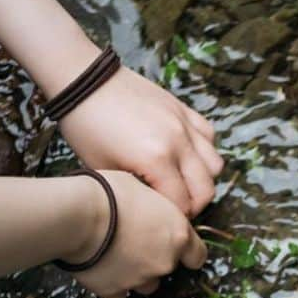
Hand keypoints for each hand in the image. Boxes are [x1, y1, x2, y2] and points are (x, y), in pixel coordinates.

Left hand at [59, 66, 223, 217]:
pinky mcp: (183, 108)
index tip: (163, 219)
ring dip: (203, 179)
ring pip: (215, 165)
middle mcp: (178, 142)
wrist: (81, 79)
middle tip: (177, 207)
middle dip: (194, 205)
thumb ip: (135, 191)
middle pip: (206, 189)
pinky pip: (209, 136)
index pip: (182, 204)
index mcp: (156, 159)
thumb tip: (153, 206)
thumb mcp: (103, 169)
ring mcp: (184, 123)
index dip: (175, 218)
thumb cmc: (85, 126)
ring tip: (185, 182)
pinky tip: (186, 155)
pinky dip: (204, 151)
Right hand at [61, 171, 207, 297]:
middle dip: (155, 259)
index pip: (197, 255)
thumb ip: (156, 208)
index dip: (187, 253)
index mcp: (177, 235)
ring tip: (116, 256)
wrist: (75, 215)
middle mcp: (165, 261)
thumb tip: (151, 211)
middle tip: (133, 241)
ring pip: (146, 285)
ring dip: (137, 275)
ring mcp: (141, 279)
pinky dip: (113, 286)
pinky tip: (102, 270)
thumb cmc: (106, 192)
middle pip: (168, 269)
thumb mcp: (141, 187)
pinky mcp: (115, 290)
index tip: (177, 248)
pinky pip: (119, 294)